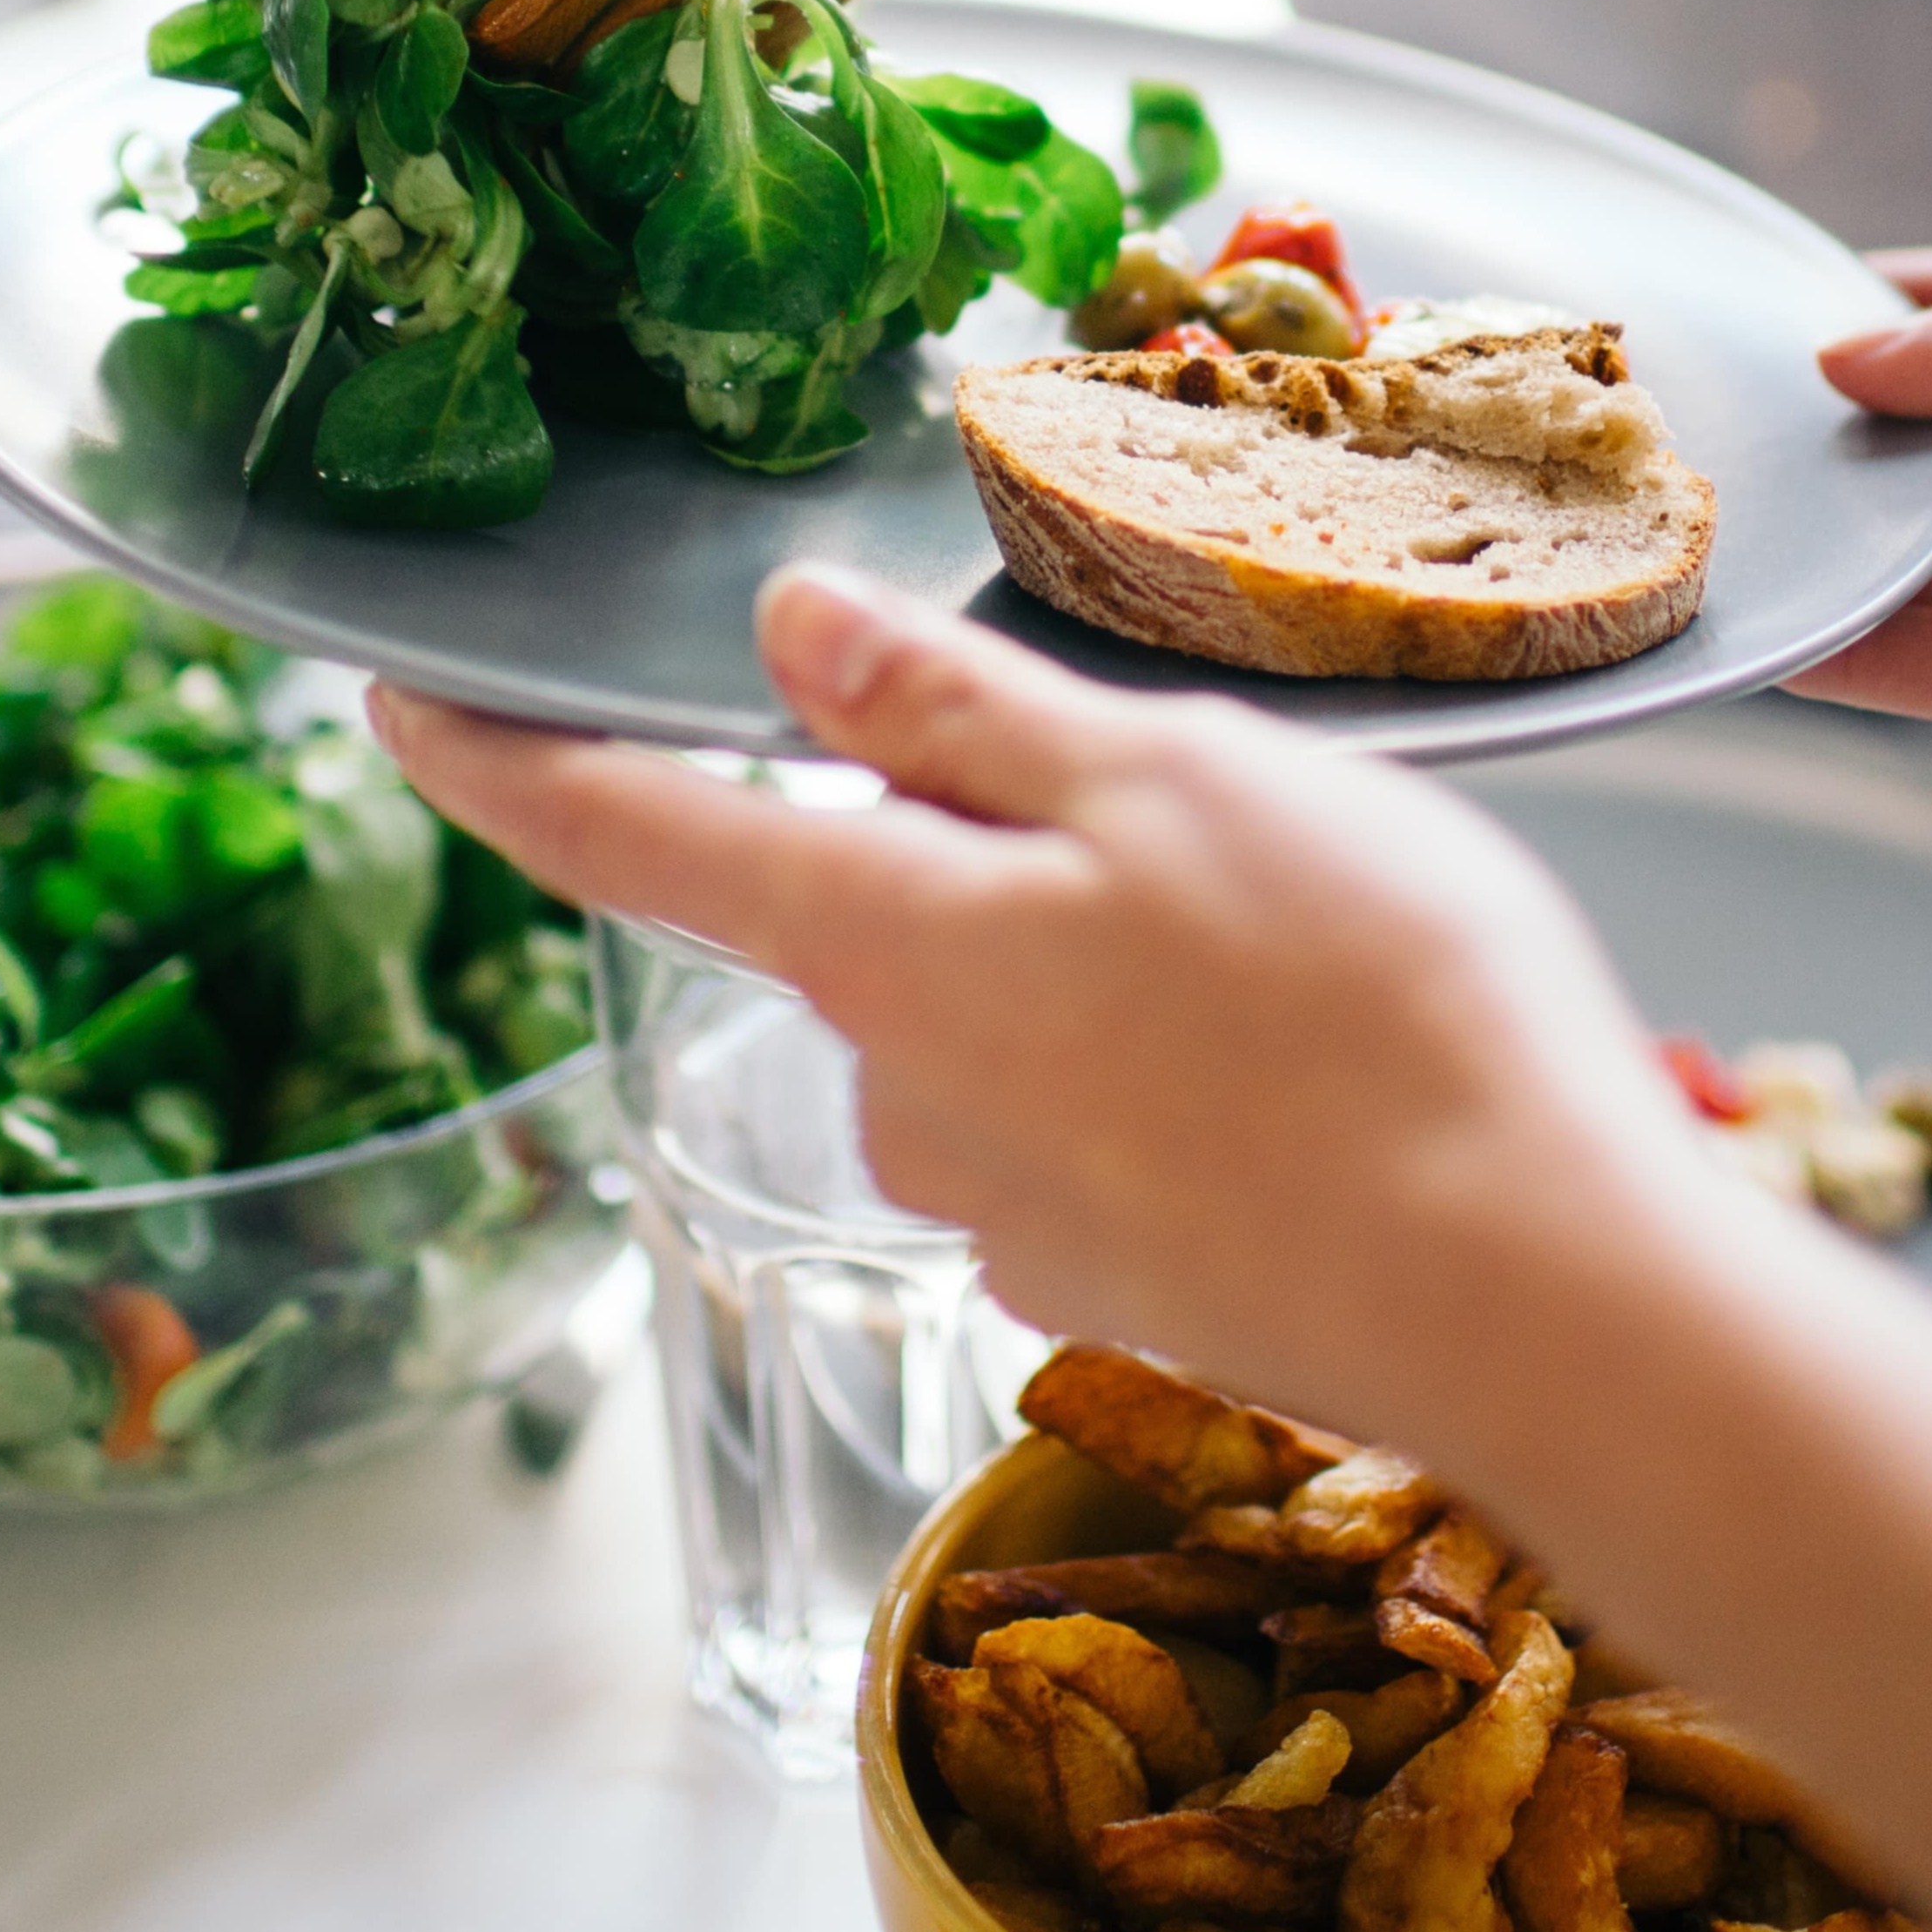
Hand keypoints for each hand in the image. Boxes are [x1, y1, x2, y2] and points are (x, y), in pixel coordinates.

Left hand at [372, 569, 1718, 1419]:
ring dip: (1099, 952)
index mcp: (886, 943)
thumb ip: (953, 715)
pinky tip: (1319, 1051)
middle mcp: (903, 1092)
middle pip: (866, 910)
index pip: (625, 834)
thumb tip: (787, 633)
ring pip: (999, 1012)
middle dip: (975, 837)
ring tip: (1302, 927)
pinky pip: (1101, 1117)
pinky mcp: (1115, 1276)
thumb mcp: (1164, 778)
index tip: (394, 702)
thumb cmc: (1374, 1010)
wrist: (1537, 1297)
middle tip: (1180, 788)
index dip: (494, 761)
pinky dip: (1179, 1063)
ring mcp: (1006, 1205)